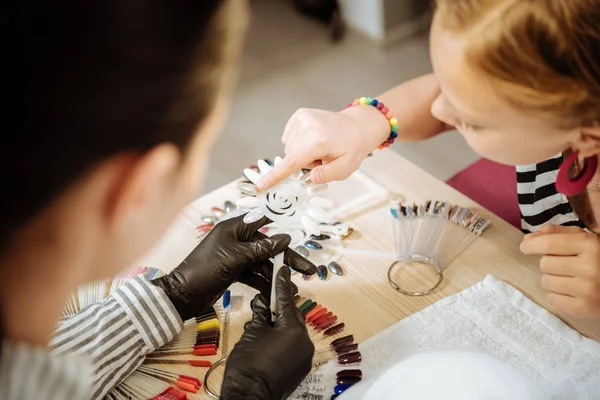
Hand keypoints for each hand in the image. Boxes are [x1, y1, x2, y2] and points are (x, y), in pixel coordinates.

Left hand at [152, 215, 315, 320]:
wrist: (182, 295)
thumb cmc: (205, 269)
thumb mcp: (236, 257)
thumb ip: (262, 248)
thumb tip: (285, 238)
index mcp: (234, 227)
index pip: (263, 221)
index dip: (282, 227)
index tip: (301, 233)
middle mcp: (237, 239)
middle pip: (268, 246)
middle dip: (287, 258)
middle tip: (307, 269)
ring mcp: (236, 256)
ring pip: (263, 263)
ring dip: (277, 274)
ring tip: (294, 287)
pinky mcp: (234, 272)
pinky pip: (255, 274)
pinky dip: (265, 282)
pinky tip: (277, 291)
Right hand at [221, 267, 313, 399]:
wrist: (249, 396)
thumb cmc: (247, 365)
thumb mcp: (251, 333)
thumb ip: (260, 314)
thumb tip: (261, 302)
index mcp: (293, 329)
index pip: (286, 300)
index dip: (281, 284)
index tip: (282, 269)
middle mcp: (305, 341)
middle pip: (292, 315)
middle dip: (279, 307)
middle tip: (266, 298)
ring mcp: (305, 356)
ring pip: (294, 331)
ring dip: (280, 324)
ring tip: (263, 322)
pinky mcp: (301, 367)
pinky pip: (294, 345)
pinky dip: (284, 339)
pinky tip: (269, 339)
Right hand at [256, 106, 389, 189]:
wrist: (358, 126)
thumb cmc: (352, 148)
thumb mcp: (346, 168)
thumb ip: (328, 175)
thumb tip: (311, 177)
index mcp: (318, 141)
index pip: (292, 163)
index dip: (275, 176)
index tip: (260, 185)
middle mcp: (307, 126)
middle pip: (291, 156)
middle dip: (303, 162)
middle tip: (323, 158)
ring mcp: (302, 117)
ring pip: (289, 147)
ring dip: (301, 152)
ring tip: (320, 148)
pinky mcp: (299, 114)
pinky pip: (289, 137)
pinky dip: (299, 142)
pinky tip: (313, 139)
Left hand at [520, 225, 599, 316]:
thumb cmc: (599, 258)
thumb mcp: (584, 239)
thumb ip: (556, 234)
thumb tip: (527, 240)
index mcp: (591, 245)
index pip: (550, 244)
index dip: (532, 245)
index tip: (525, 247)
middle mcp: (591, 267)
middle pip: (545, 263)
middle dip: (550, 262)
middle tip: (566, 265)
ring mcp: (589, 290)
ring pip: (546, 282)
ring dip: (552, 279)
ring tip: (569, 278)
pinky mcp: (585, 308)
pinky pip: (552, 299)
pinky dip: (557, 295)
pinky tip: (571, 291)